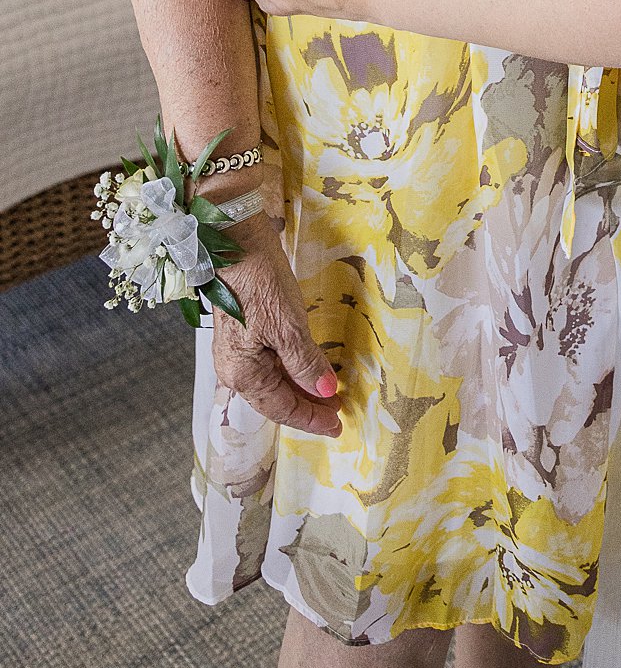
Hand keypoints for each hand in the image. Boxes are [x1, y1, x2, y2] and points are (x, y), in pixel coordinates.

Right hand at [212, 215, 341, 436]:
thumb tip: (325, 392)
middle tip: (338, 411)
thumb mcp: (288, 326)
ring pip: (274, 380)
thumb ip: (306, 363)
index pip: (281, 408)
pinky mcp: (246, 330)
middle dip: (307, 406)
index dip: (310, 419)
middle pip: (275, 398)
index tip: (337, 426)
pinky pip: (271, 362)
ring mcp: (238, 350)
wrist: (236, 240)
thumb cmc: (260, 284)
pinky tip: (307, 366)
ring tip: (327, 393)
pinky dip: (292, 369)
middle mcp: (235, 368)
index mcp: (242, 373)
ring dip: (301, 387)